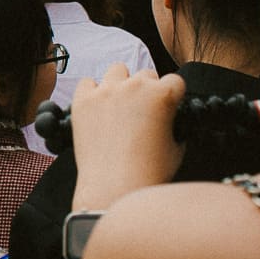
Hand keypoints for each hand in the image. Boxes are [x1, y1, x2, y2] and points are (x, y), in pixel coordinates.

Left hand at [67, 65, 186, 210]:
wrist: (114, 188)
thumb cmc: (148, 173)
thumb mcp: (177, 148)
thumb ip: (176, 126)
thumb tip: (170, 121)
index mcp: (162, 95)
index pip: (175, 80)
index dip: (173, 94)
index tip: (168, 104)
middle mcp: (134, 87)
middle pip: (145, 74)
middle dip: (147, 89)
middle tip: (142, 112)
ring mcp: (106, 92)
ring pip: (117, 70)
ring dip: (121, 83)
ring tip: (120, 105)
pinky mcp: (83, 101)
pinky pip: (87, 83)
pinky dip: (93, 91)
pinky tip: (97, 108)